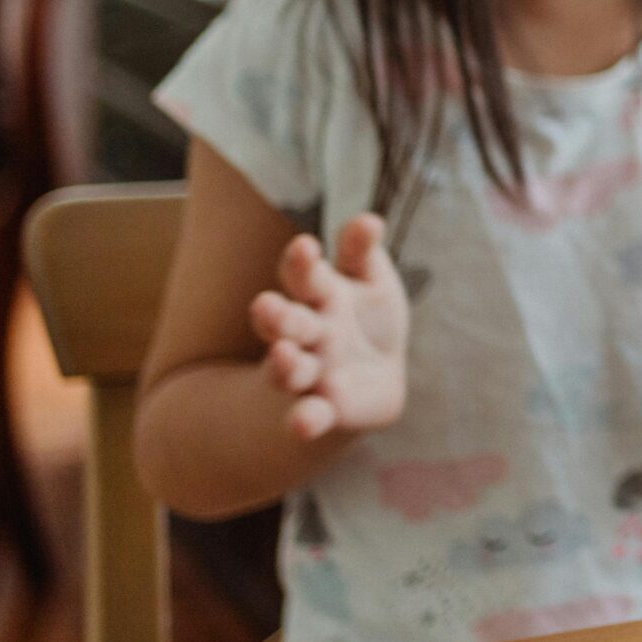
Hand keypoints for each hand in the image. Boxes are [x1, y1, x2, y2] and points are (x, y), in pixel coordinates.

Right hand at [249, 214, 409, 441]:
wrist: (375, 376)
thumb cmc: (367, 316)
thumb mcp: (370, 279)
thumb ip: (362, 252)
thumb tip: (368, 219)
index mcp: (321, 294)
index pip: (304, 274)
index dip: (302, 261)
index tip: (307, 246)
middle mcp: (310, 332)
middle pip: (288, 321)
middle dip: (277, 315)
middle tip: (266, 307)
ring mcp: (313, 372)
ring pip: (290, 369)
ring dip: (285, 365)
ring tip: (285, 357)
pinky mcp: (325, 409)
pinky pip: (310, 415)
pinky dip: (304, 420)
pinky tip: (303, 423)